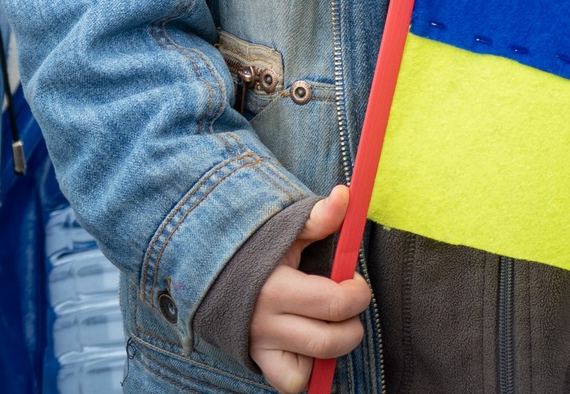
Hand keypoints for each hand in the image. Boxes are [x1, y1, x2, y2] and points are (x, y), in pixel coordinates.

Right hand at [250, 186, 372, 393]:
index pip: (335, 303)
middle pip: (329, 341)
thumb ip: (319, 217)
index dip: (358, 294)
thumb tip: (344, 195)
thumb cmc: (258, 247)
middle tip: (347, 306)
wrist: (211, 269)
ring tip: (331, 325)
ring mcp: (262, 345)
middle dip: (352, 325)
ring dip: (333, 349)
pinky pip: (289, 381)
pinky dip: (307, 371)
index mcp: (278, 287)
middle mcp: (268, 323)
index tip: (354, 281)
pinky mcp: (259, 359)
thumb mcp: (285, 229)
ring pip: (311, 368)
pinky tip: (311, 346)